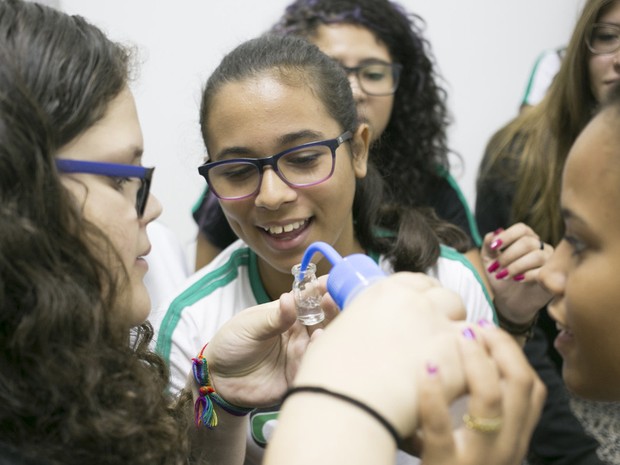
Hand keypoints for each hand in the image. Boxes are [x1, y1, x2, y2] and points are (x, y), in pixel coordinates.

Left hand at [203, 279, 338, 407]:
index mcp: (289, 315)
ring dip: (328, 332)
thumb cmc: (232, 344)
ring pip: (324, 342)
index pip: (311, 299)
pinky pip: (313, 366)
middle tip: (331, 301)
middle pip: (325, 319)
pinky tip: (315, 344)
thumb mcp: (249, 325)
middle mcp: (300, 333)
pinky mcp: (298, 376)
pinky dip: (318, 355)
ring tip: (322, 326)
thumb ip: (273, 317)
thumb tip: (290, 299)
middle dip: (332, 309)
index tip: (328, 283)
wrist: (217, 379)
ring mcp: (301, 354)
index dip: (322, 290)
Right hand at [293, 272, 468, 438]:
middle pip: (450, 299)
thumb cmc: (329, 377)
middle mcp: (417, 303)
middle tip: (437, 341)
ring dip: (462, 347)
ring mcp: (440, 330)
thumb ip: (355, 324)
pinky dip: (467, 377)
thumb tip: (351, 329)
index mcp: (386, 292)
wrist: (345, 408)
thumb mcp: (334, 335)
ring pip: (469, 330)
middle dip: (448, 316)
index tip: (423, 312)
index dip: (424, 297)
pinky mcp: (458, 361)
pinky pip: (476, 365)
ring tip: (448, 370)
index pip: (419, 282)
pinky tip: (452, 392)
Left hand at [416, 326, 545, 464]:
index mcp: (516, 436)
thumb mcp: (483, 437)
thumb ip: (486, 405)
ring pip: (491, 401)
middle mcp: (506, 446)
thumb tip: (473, 350)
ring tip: (458, 339)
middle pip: (519, 386)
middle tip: (474, 329)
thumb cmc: (458, 460)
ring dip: (476, 363)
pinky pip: (442, 426)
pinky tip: (425, 369)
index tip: (488, 329)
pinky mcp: (447, 464)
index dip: (513, 353)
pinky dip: (434, 394)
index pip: (532, 388)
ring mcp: (480, 458)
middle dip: (499, 349)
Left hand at [481, 223, 552, 322]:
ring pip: (537, 255)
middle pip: (528, 242)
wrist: (510, 301)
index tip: (494, 247)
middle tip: (496, 267)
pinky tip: (518, 279)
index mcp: (527, 239)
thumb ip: (488, 245)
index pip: (521, 228)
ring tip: (504, 275)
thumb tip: (493, 234)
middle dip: (508, 255)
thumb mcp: (489, 260)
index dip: (507, 235)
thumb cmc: (502, 276)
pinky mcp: (553, 278)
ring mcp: (550, 262)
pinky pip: (544, 271)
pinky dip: (527, 275)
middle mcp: (542, 247)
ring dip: (516, 266)